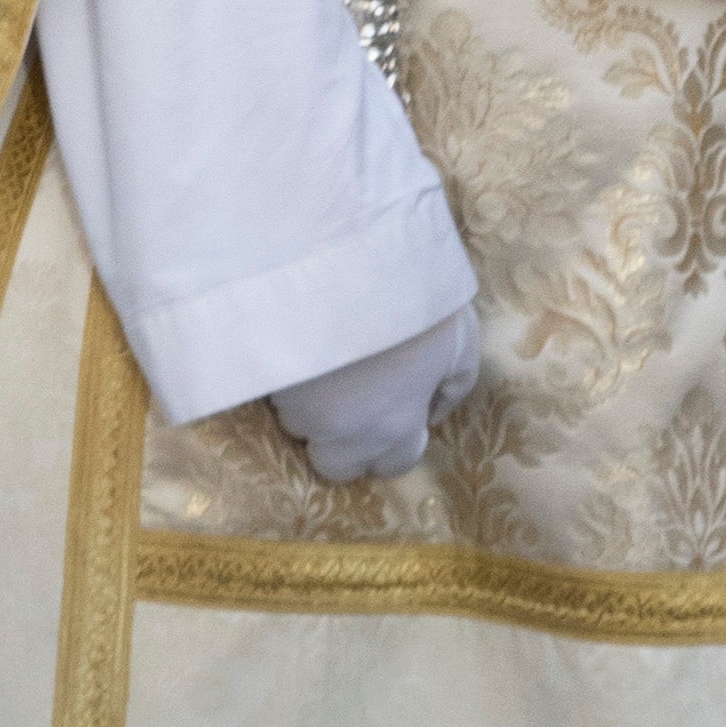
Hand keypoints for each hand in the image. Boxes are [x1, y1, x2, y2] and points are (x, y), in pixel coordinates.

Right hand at [276, 300, 474, 489]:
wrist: (351, 259)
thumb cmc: (416, 299)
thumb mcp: (460, 339)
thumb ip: (454, 385)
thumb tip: (432, 411)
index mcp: (396, 424)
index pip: (391, 467)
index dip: (392, 447)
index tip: (392, 415)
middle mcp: (343, 430)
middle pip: (334, 466)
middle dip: (342, 444)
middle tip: (351, 402)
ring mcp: (298, 407)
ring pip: (298, 424)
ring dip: (310, 405)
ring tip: (325, 360)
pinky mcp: (265, 379)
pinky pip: (274, 393)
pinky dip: (287, 377)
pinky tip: (302, 342)